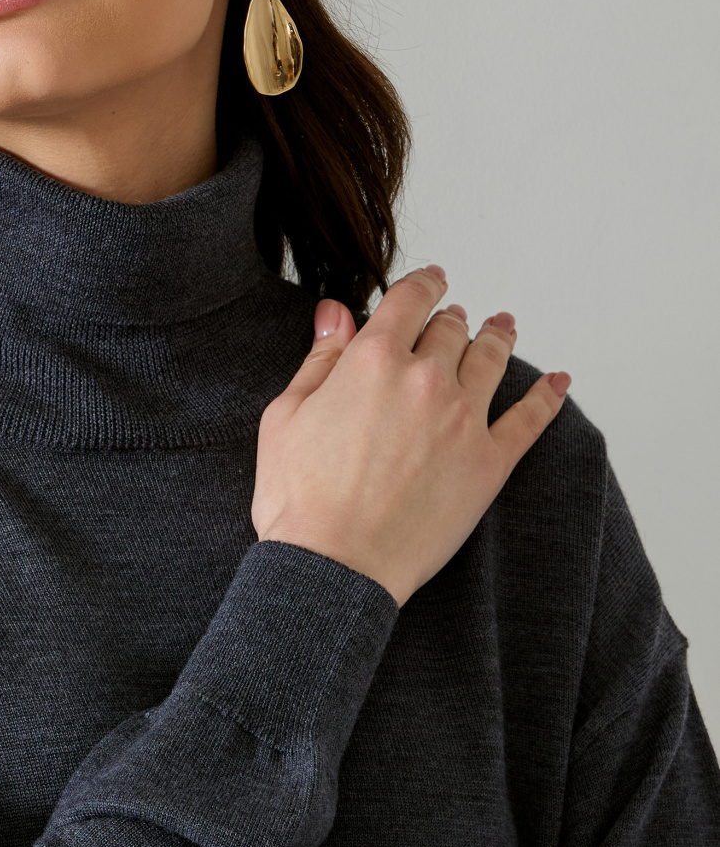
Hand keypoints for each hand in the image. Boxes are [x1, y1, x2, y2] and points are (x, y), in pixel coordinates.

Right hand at [251, 266, 570, 606]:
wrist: (333, 566)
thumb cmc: (299, 499)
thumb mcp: (287, 415)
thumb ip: (320, 358)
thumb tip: (335, 313)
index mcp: (373, 359)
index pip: (408, 301)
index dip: (424, 283)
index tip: (433, 280)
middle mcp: (426, 380)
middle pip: (450, 330)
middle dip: (451, 319)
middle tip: (455, 318)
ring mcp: (464, 420)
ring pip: (491, 360)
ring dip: (498, 337)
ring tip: (503, 327)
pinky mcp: (490, 463)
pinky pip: (530, 419)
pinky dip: (547, 396)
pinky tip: (558, 382)